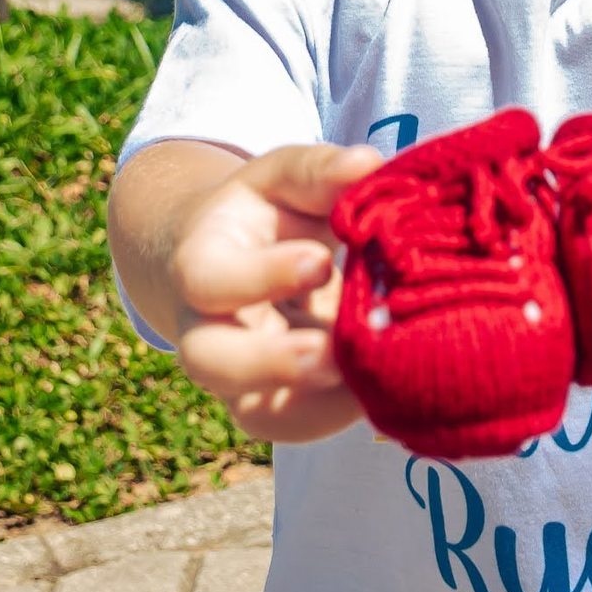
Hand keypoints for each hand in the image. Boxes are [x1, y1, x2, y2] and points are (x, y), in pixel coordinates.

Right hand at [170, 142, 381, 442]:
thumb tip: (369, 164)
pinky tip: (389, 390)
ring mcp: (239, 379)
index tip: (319, 262)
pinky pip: (301, 427)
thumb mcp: (282, 178)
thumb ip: (320, 171)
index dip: (261, 276)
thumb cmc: (265, 212)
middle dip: (271, 364)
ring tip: (376, 384)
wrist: (236, 260)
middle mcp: (208, 330)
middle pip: (213, 362)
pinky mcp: (275, 406)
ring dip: (318, 405)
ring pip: (258, 414)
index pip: (211, 280)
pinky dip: (343, 416)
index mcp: (202, 264)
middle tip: (332, 357)